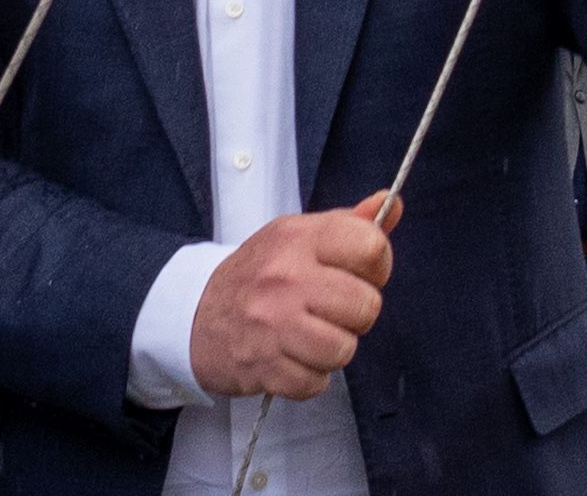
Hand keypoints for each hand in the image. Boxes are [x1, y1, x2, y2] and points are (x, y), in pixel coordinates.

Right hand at [191, 200, 396, 399]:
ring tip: (313, 336)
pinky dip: (310, 378)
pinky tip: (293, 358)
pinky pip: (315, 383)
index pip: (370, 246)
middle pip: (366, 305)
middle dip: (357, 314)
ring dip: (335, 349)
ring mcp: (272, 324)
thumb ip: (349, 224)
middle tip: (334, 310)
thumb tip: (393, 204)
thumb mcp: (298, 237)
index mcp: (299, 238)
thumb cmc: (258, 275)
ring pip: (344, 349)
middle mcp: (286, 277)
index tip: (362, 273)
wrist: (194, 314)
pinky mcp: (262, 367)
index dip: (378, 265)